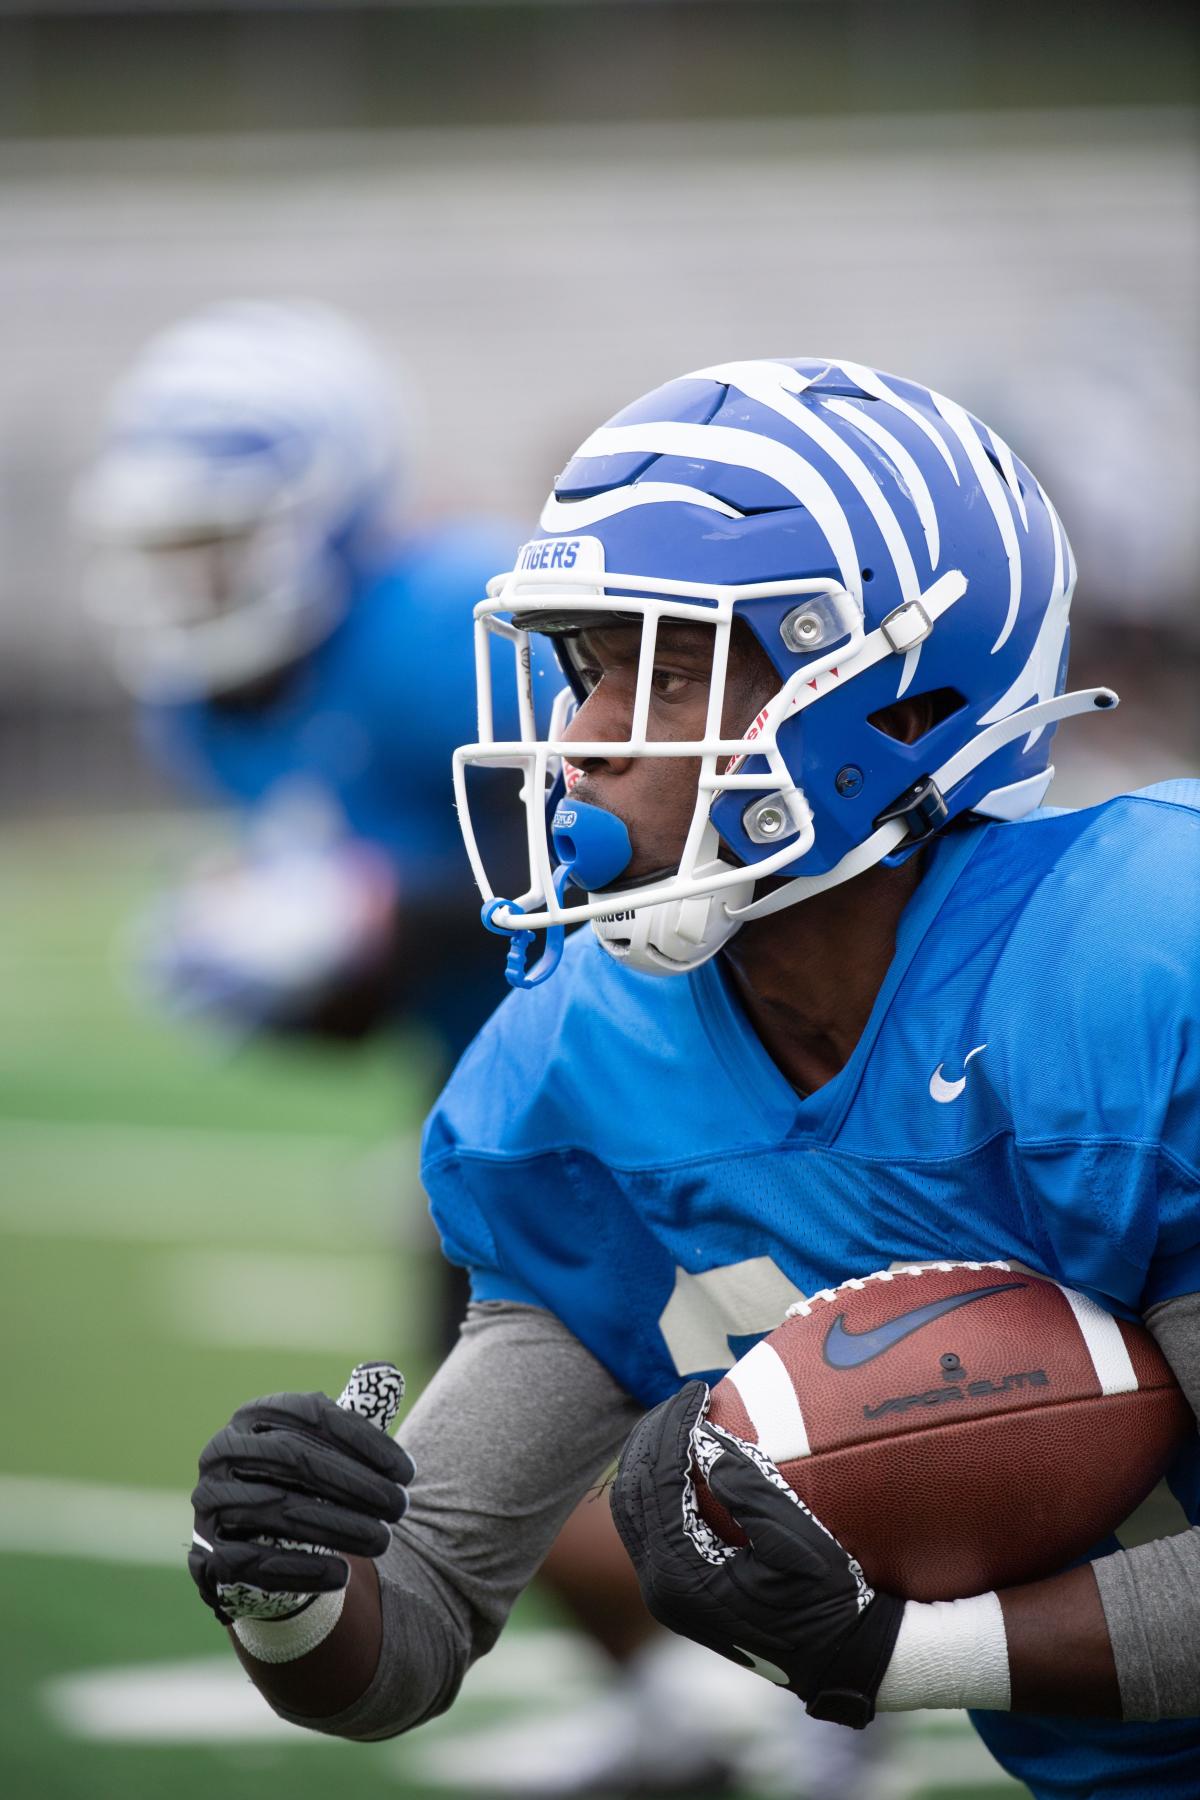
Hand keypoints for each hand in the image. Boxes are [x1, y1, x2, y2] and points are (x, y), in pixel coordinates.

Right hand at [189, 1373, 412, 1625]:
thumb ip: (357, 1409)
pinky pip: (254, 1562)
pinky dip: (301, 1568)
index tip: (407, 1472)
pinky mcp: (207, 1552)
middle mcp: (223, 1451)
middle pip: (293, 1458)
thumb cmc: (303, 1480)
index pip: (312, 1415)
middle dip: (355, 1484)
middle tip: (400, 1507)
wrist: (257, 1539)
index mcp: (253, 1414)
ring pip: (277, 1510)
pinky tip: (343, 1574)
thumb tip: (391, 1373)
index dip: (364, 1440)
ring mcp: (210, 1501)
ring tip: (382, 1540)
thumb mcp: (326, 1442)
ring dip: (337, 1527)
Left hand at [610, 1381, 903, 1727]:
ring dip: (651, 1458)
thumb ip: (751, 1492)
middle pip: (632, 1492)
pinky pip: (651, 1524)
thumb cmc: (825, 1601)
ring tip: (681, 1416)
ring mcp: (663, 1589)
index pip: (658, 1484)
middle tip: (685, 1396)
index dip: (673, 1429)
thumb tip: (708, 1444)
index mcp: (681, 1575)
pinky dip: (659, 1484)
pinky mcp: (676, 1587)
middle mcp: (659, 1585)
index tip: (698, 1391)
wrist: (837, 1659)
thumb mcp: (797, 1544)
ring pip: (633, 1508)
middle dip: (652, 1436)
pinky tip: (686, 1457)